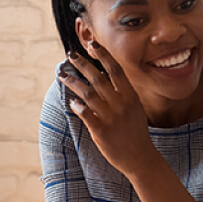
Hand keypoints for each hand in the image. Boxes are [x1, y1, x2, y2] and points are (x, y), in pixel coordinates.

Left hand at [58, 44, 159, 177]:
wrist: (140, 158)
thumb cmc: (136, 132)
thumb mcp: (135, 108)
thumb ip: (122, 93)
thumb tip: (106, 76)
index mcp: (130, 96)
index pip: (115, 70)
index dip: (103, 55)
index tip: (91, 44)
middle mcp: (121, 104)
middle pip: (99, 78)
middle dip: (82, 64)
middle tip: (70, 54)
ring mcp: (111, 118)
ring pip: (88, 94)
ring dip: (74, 82)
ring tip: (62, 75)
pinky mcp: (102, 132)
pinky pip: (86, 115)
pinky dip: (78, 107)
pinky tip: (71, 102)